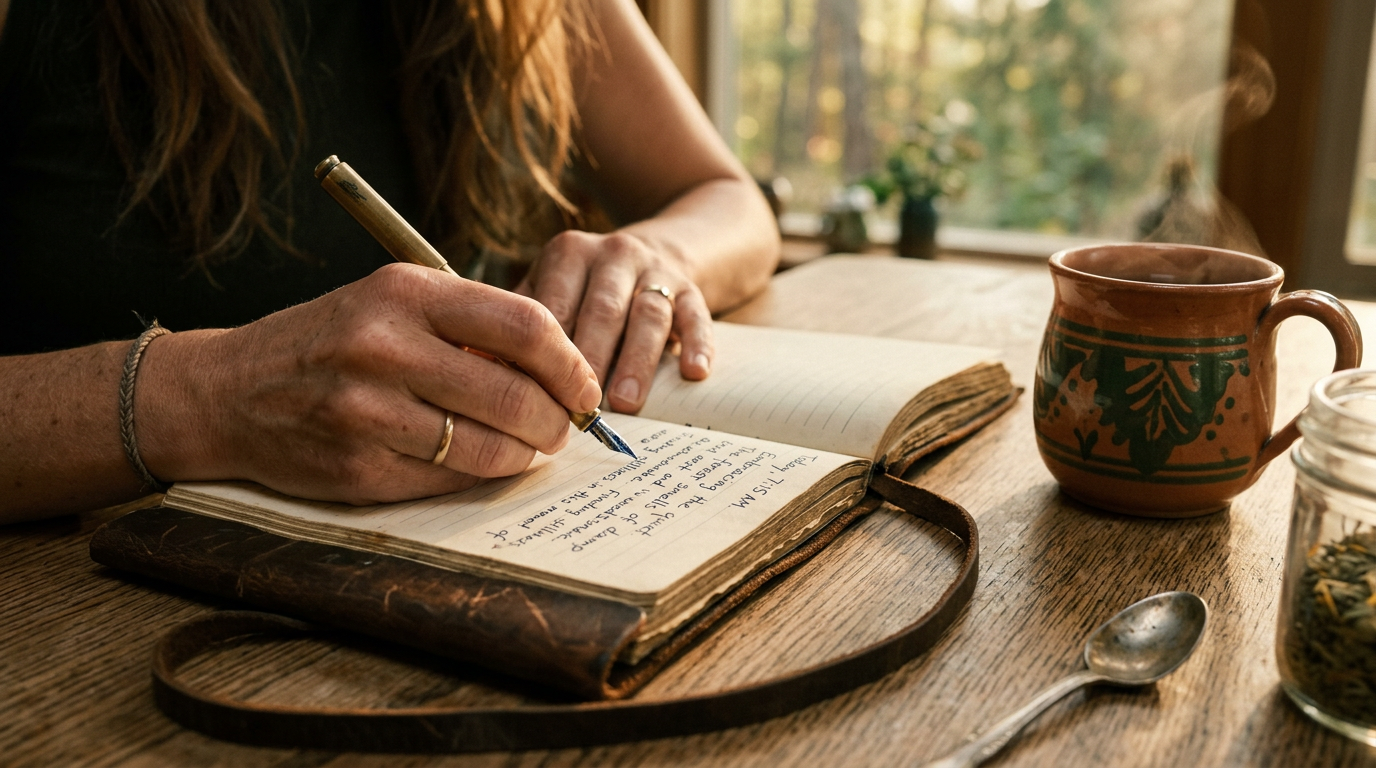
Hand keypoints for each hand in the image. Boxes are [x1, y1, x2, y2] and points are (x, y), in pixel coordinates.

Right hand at [137, 263, 602, 504]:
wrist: (228, 391)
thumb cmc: (330, 341)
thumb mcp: (392, 301)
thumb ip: (468, 323)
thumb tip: (560, 366)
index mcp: (405, 293)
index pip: (523, 325)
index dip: (570, 363)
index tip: (585, 387)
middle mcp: (385, 347)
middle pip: (514, 394)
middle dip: (557, 420)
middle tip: (563, 428)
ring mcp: (367, 411)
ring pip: (488, 446)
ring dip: (526, 454)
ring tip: (530, 447)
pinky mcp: (358, 466)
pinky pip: (448, 478)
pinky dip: (479, 474)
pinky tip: (481, 461)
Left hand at [516, 230, 712, 412]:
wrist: (658, 249)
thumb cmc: (587, 288)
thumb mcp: (553, 285)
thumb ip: (525, 321)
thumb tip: (487, 371)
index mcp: (569, 254)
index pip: (555, 305)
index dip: (547, 352)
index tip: (538, 396)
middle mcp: (614, 254)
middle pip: (602, 310)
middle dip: (591, 360)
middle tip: (580, 407)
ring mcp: (656, 270)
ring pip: (648, 314)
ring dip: (636, 361)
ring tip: (625, 402)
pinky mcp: (691, 288)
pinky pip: (696, 316)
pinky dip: (697, 344)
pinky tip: (694, 374)